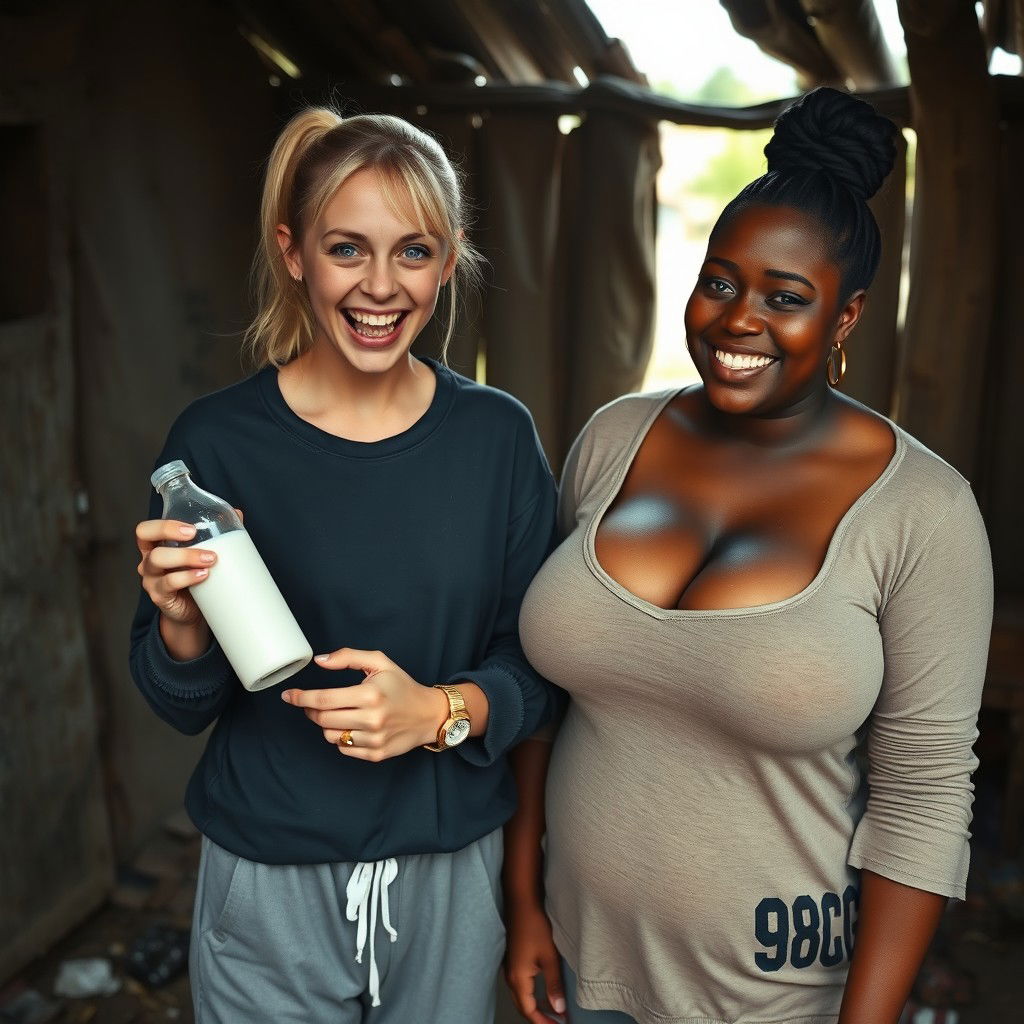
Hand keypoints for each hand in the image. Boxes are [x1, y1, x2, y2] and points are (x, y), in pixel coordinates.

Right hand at [135, 518, 211, 626]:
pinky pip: (168, 583)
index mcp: (156, 546)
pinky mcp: (160, 596)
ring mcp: (151, 579)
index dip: (162, 525)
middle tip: (195, 533)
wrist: (192, 612)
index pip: (146, 529)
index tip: (191, 527)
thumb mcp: (202, 553)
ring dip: (186, 556)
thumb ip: (216, 533)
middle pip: (147, 540)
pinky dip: (187, 577)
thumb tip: (237, 514)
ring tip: (211, 559)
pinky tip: (204, 575)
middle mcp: (149, 561)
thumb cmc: (195, 577)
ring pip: (157, 560)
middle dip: (171, 532)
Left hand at [281, 648, 447, 760]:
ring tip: (340, 714)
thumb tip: (319, 661)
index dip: (301, 698)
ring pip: (330, 736)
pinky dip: (341, 738)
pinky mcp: (376, 754)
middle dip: (311, 710)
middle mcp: (372, 718)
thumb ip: (348, 657)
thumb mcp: (379, 662)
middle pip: (323, 719)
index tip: (289, 696)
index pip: (324, 699)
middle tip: (312, 703)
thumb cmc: (402, 686)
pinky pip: (344, 748)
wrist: (428, 714)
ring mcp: (374, 739)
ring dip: (326, 724)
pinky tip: (353, 727)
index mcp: (370, 694)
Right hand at [504, 901, 565, 1022]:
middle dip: (539, 1018)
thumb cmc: (535, 927)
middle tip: (556, 1022)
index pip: (529, 1011)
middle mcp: (510, 977)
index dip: (543, 1022)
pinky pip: (520, 985)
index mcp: (518, 979)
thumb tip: (558, 1009)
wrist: (521, 902)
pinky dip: (532, 994)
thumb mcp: (549, 957)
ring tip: (554, 1011)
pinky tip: (543, 991)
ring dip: (535, 1006)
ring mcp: (509, 968)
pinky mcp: (512, 960)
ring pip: (521, 996)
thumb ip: (554, 985)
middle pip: (523, 1006)